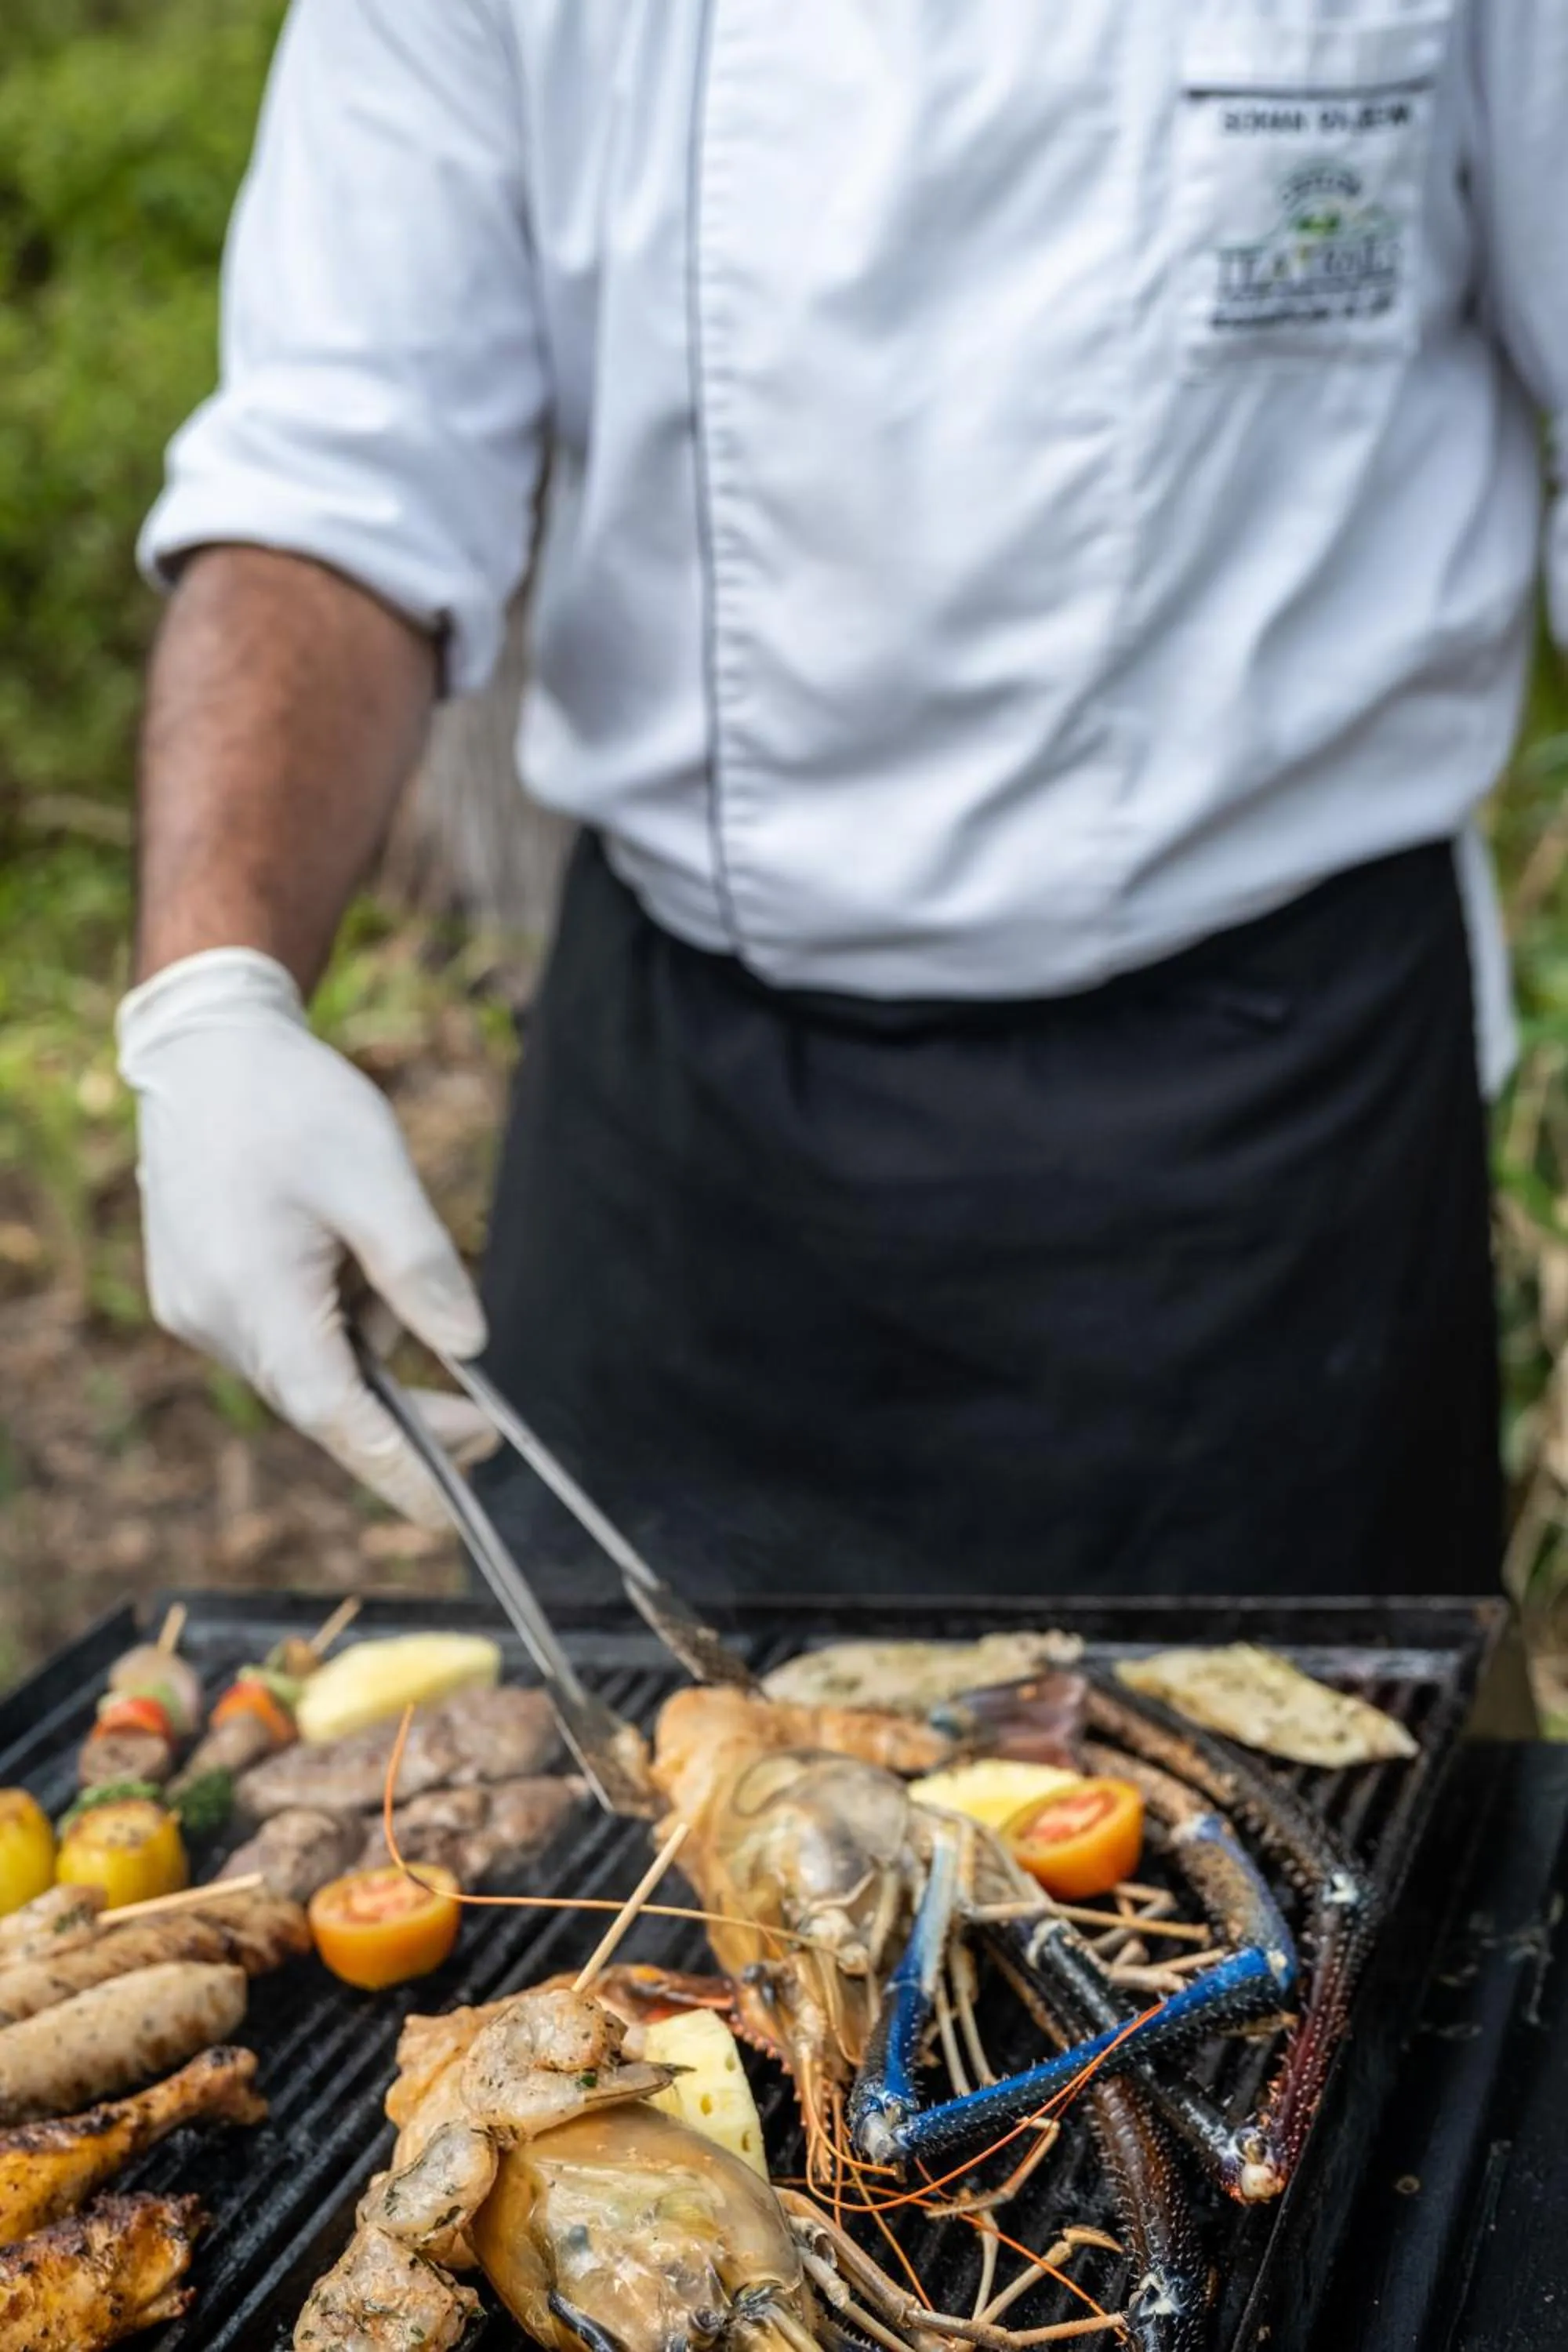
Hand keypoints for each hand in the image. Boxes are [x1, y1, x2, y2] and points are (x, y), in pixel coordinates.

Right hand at [117, 947, 492, 1526]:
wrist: (206, 1048)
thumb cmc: (294, 1103)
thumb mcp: (378, 1177)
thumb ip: (422, 1270)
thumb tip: (469, 1348)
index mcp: (257, 1300)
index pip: (339, 1420)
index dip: (401, 1471)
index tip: (462, 1503)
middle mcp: (214, 1323)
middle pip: (324, 1405)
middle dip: (404, 1416)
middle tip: (485, 1423)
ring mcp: (196, 1312)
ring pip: (306, 1368)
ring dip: (365, 1342)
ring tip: (375, 1243)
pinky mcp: (195, 1294)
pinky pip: (280, 1337)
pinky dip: (330, 1319)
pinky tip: (338, 1251)